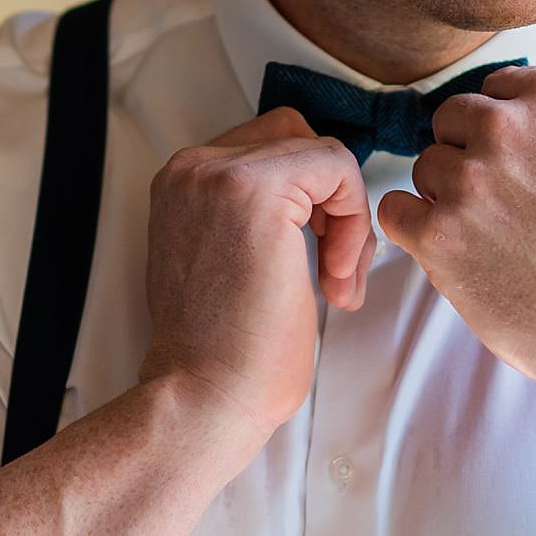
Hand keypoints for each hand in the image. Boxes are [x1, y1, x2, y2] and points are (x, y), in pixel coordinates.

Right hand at [138, 106, 373, 445]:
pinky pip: (337, 167)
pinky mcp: (254, 188)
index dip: (309, 198)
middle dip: (330, 198)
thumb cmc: (224, 352)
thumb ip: (249, 217)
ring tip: (336, 280)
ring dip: (346, 217)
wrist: (205, 396)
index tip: (315, 258)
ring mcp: (217, 173)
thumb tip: (312, 199)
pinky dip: (353, 221)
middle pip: (296, 138)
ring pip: (321, 153)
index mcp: (182, 183)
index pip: (268, 147)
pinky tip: (334, 277)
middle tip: (333, 266)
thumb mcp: (226, 261)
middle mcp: (191, 168)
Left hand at [376, 64, 535, 402]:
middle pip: (453, 119)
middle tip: (496, 196)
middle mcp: (507, 130)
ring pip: (425, 167)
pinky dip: (411, 227)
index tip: (512, 150)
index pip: (499, 86)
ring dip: (445, 195)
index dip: (503, 122)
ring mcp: (469, 183)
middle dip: (468, 152)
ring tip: (486, 234)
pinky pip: (394, 211)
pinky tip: (444, 247)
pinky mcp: (439, 237)